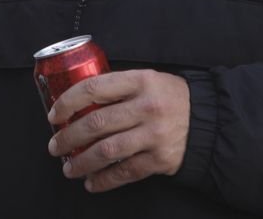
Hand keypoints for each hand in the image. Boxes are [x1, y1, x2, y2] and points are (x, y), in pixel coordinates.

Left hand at [46, 69, 188, 193]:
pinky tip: (91, 182)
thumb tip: (78, 103)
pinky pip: (124, 173)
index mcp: (141, 81)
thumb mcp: (148, 80)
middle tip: (55, 145)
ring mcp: (154, 134)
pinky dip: (104, 180)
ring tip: (68, 168)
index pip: (94, 88)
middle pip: (96, 123)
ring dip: (81, 162)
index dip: (68, 102)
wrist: (207, 119)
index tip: (55, 114)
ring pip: (106, 151)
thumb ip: (119, 87)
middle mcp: (147, 107)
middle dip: (68, 137)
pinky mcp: (160, 159)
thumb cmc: (169, 98)